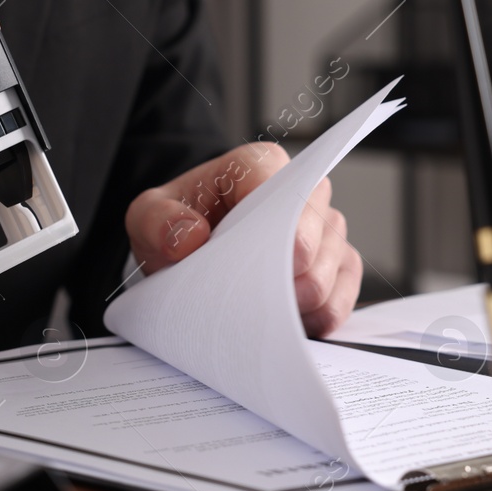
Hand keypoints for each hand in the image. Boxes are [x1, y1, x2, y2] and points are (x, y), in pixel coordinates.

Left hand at [124, 144, 363, 335]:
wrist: (190, 244)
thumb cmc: (179, 223)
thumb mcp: (148, 216)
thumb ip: (157, 220)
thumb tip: (190, 237)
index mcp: (260, 166)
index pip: (288, 190)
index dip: (285, 230)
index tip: (272, 262)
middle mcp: (303, 192)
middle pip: (318, 235)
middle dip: (290, 276)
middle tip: (256, 300)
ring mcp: (324, 228)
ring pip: (332, 270)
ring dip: (300, 301)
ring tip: (262, 313)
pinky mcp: (335, 262)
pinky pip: (343, 295)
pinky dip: (318, 317)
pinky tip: (288, 324)